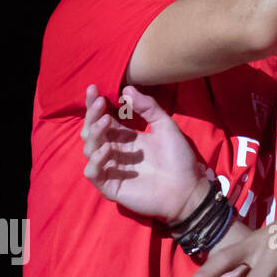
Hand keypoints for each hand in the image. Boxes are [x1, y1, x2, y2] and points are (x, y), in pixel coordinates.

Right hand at [81, 84, 207, 224]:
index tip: (93, 88)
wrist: (187, 188)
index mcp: (126, 137)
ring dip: (95, 134)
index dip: (95, 105)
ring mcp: (110, 169)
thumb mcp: (165, 126)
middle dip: (92, 115)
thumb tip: (127, 89)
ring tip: (106, 122)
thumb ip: (148, 108)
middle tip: (99, 103)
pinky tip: (106, 149)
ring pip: (89, 149)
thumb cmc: (178, 158)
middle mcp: (114, 151)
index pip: (103, 118)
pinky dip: (95, 160)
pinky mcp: (109, 186)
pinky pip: (92, 172)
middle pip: (92, 131)